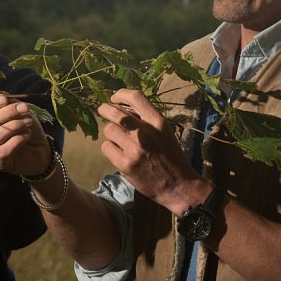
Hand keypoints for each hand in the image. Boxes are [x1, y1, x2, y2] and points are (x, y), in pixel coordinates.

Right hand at [0, 86, 52, 175]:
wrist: (42, 148)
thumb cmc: (28, 127)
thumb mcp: (20, 110)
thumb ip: (7, 100)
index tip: (4, 99)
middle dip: (7, 112)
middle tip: (25, 109)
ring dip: (14, 126)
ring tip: (28, 123)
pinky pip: (2, 151)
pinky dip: (16, 140)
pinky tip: (27, 135)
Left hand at [97, 88, 206, 214]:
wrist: (178, 186)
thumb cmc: (170, 157)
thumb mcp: (165, 133)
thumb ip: (147, 120)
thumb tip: (123, 109)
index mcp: (158, 122)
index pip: (136, 97)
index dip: (121, 94)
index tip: (114, 98)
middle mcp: (145, 133)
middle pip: (115, 112)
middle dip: (104, 109)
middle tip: (102, 110)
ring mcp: (134, 149)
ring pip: (108, 130)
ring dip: (110, 134)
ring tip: (118, 140)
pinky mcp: (125, 164)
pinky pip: (106, 148)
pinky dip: (110, 149)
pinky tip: (118, 154)